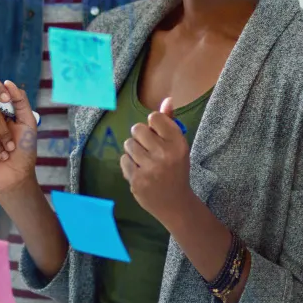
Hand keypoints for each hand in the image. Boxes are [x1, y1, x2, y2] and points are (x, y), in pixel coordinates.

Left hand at [119, 97, 191, 225]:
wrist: (175, 203)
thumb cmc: (176, 169)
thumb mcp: (178, 145)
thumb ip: (170, 122)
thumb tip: (167, 99)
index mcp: (178, 143)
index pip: (154, 117)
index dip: (153, 125)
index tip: (158, 135)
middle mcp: (164, 154)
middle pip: (137, 129)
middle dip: (141, 137)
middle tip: (149, 149)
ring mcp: (149, 168)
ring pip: (128, 144)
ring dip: (134, 150)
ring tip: (144, 160)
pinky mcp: (136, 180)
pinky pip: (123, 160)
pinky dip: (129, 164)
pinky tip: (140, 171)